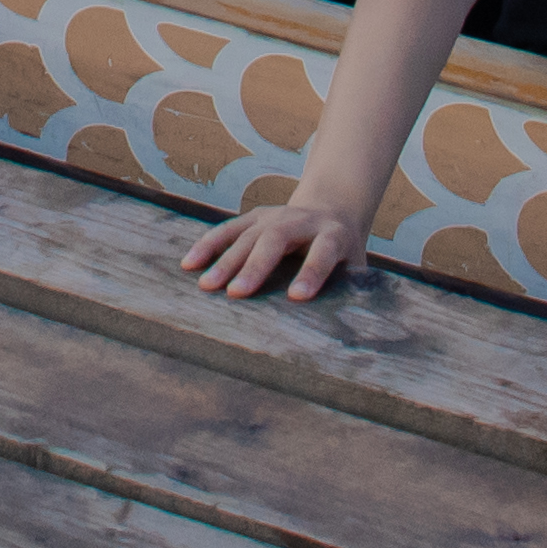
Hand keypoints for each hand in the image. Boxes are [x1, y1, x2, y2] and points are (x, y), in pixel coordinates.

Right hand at [181, 201, 374, 301]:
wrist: (332, 208)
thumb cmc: (344, 253)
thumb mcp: (356, 268)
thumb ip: (350, 293)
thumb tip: (343, 339)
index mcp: (333, 234)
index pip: (323, 251)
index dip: (311, 273)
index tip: (297, 298)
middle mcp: (302, 220)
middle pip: (276, 239)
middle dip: (255, 266)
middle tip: (236, 294)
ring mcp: (276, 215)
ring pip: (247, 234)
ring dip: (225, 259)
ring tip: (206, 285)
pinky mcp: (255, 216)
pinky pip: (228, 229)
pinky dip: (207, 245)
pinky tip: (189, 263)